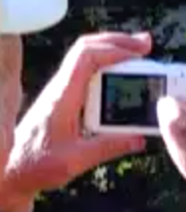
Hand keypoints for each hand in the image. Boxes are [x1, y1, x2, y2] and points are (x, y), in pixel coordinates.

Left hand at [0, 32, 152, 207]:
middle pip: (86, 48)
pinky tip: (124, 77)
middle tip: (146, 45)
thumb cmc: (35, 165)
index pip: (85, 58)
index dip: (114, 50)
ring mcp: (61, 92)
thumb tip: (140, 138)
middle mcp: (60, 89)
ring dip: (113, 51)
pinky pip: (87, 73)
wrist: (10, 169)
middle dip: (118, 41)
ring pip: (86, 58)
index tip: (140, 55)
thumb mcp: (74, 161)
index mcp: (62, 97)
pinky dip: (108, 67)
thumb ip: (108, 148)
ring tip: (141, 56)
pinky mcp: (64, 99)